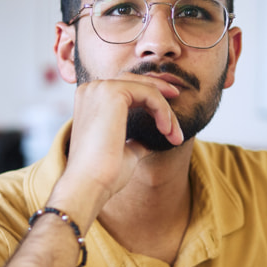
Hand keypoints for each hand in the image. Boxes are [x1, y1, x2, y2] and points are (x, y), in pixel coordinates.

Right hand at [50, 74, 183, 226]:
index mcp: (90, 100)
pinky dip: (163, 111)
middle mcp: (92, 89)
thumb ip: (133, 141)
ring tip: (173, 135)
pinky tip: (166, 131)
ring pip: (146, 88)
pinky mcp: (112, 93)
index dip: (152, 100)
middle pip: (137, 82)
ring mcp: (100, 88)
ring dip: (165, 111)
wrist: (89, 185)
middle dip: (162, 100)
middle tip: (177, 123)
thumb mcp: (123, 152)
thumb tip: (146, 142)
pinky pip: (150, 94)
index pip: (127, 89)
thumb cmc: (103, 174)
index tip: (170, 122)